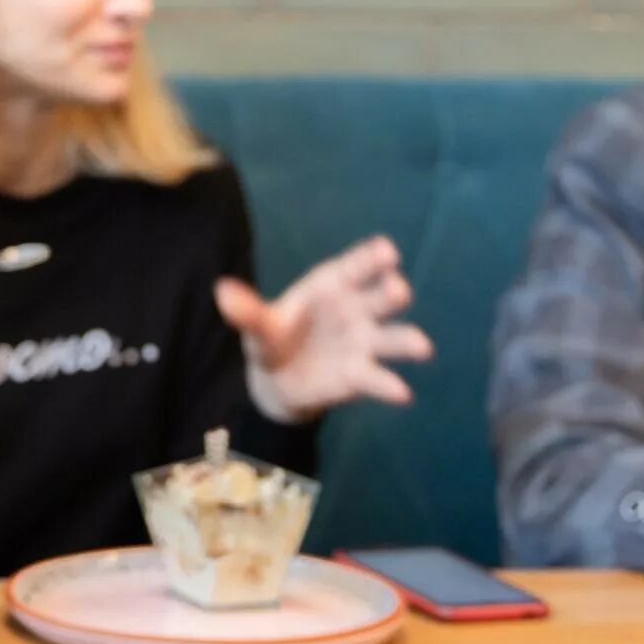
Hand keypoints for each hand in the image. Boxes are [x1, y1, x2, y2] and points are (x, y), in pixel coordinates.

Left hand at [215, 235, 432, 424]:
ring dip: (406, 340)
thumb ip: (247, 312)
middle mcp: (356, 309)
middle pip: (379, 298)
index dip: (372, 258)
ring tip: (421, 346)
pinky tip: (401, 393)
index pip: (356, 266)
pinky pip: (377, 378)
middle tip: (398, 289)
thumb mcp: (258, 327)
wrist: (277, 380)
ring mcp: (363, 342)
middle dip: (390, 293)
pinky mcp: (360, 375)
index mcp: (332, 285)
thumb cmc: (274, 338)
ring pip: (391, 338)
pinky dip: (389, 385)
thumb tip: (222, 292)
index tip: (387, 251)